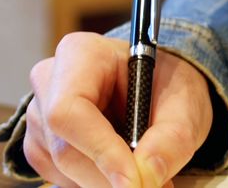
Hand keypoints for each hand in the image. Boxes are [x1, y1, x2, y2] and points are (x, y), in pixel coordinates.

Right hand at [24, 32, 212, 187]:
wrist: (160, 89)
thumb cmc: (169, 85)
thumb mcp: (186, 104)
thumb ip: (173, 138)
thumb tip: (148, 174)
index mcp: (82, 54)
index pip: (69, 111)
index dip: (99, 151)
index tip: (133, 181)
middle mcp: (50, 81)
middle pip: (64, 147)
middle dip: (109, 177)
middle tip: (152, 186)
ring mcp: (40, 114)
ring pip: (62, 168)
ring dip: (106, 183)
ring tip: (147, 177)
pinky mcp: (42, 144)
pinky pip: (60, 177)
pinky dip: (96, 183)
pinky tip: (124, 172)